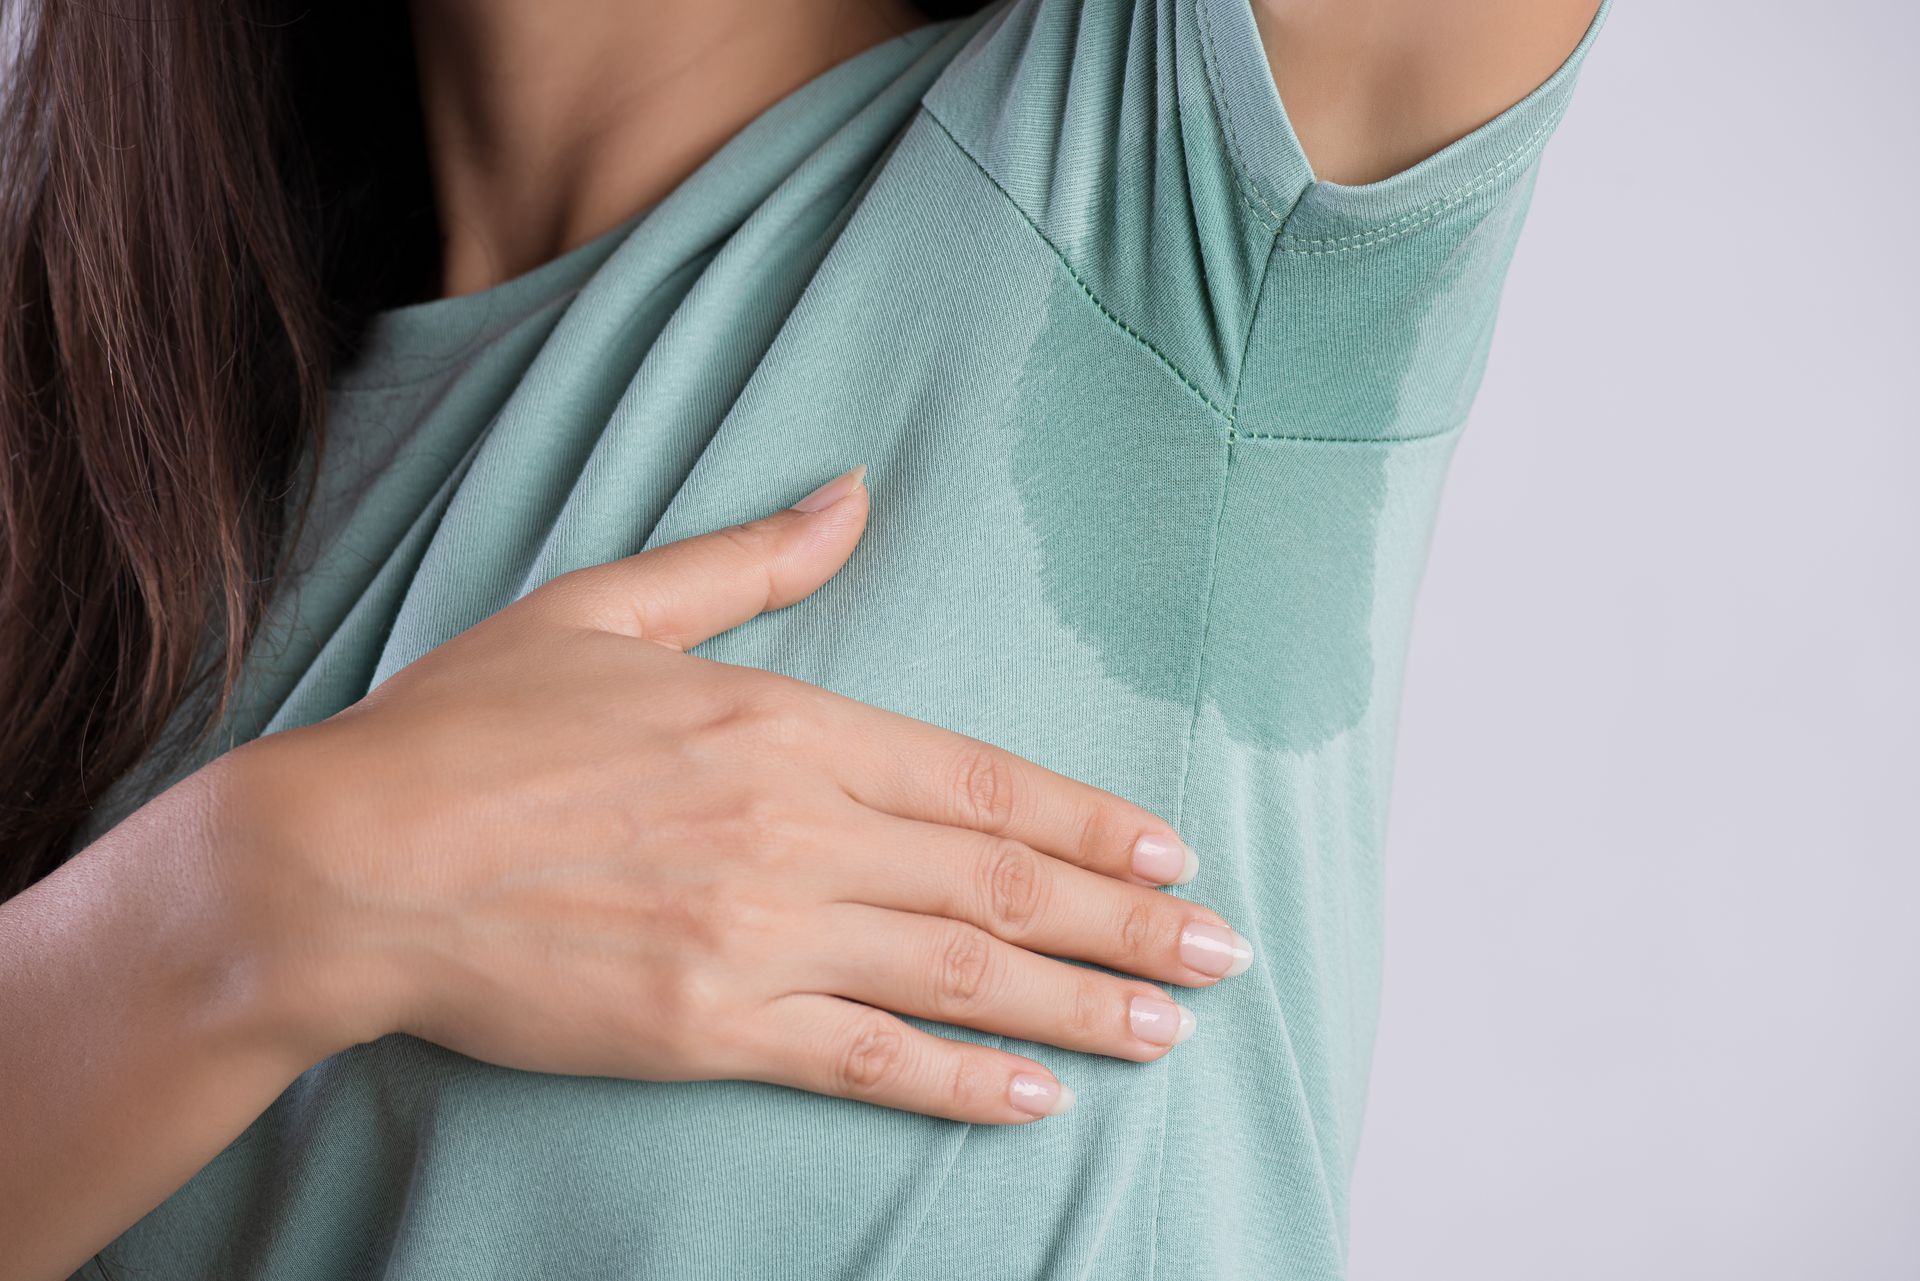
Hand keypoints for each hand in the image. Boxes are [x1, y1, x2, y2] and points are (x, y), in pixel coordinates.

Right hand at [224, 465, 1252, 1124]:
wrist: (341, 862)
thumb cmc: (466, 729)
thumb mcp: (606, 607)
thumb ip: (748, 561)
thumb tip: (851, 495)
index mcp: (782, 723)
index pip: (980, 780)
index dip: (1088, 823)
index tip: (1170, 853)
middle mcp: (794, 830)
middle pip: (1000, 883)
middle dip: (1128, 922)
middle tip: (1225, 952)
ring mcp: (757, 936)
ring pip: (960, 974)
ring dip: (1082, 1003)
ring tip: (1170, 1028)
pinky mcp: (705, 1026)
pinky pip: (864, 1059)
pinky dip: (958, 1080)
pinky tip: (1035, 1095)